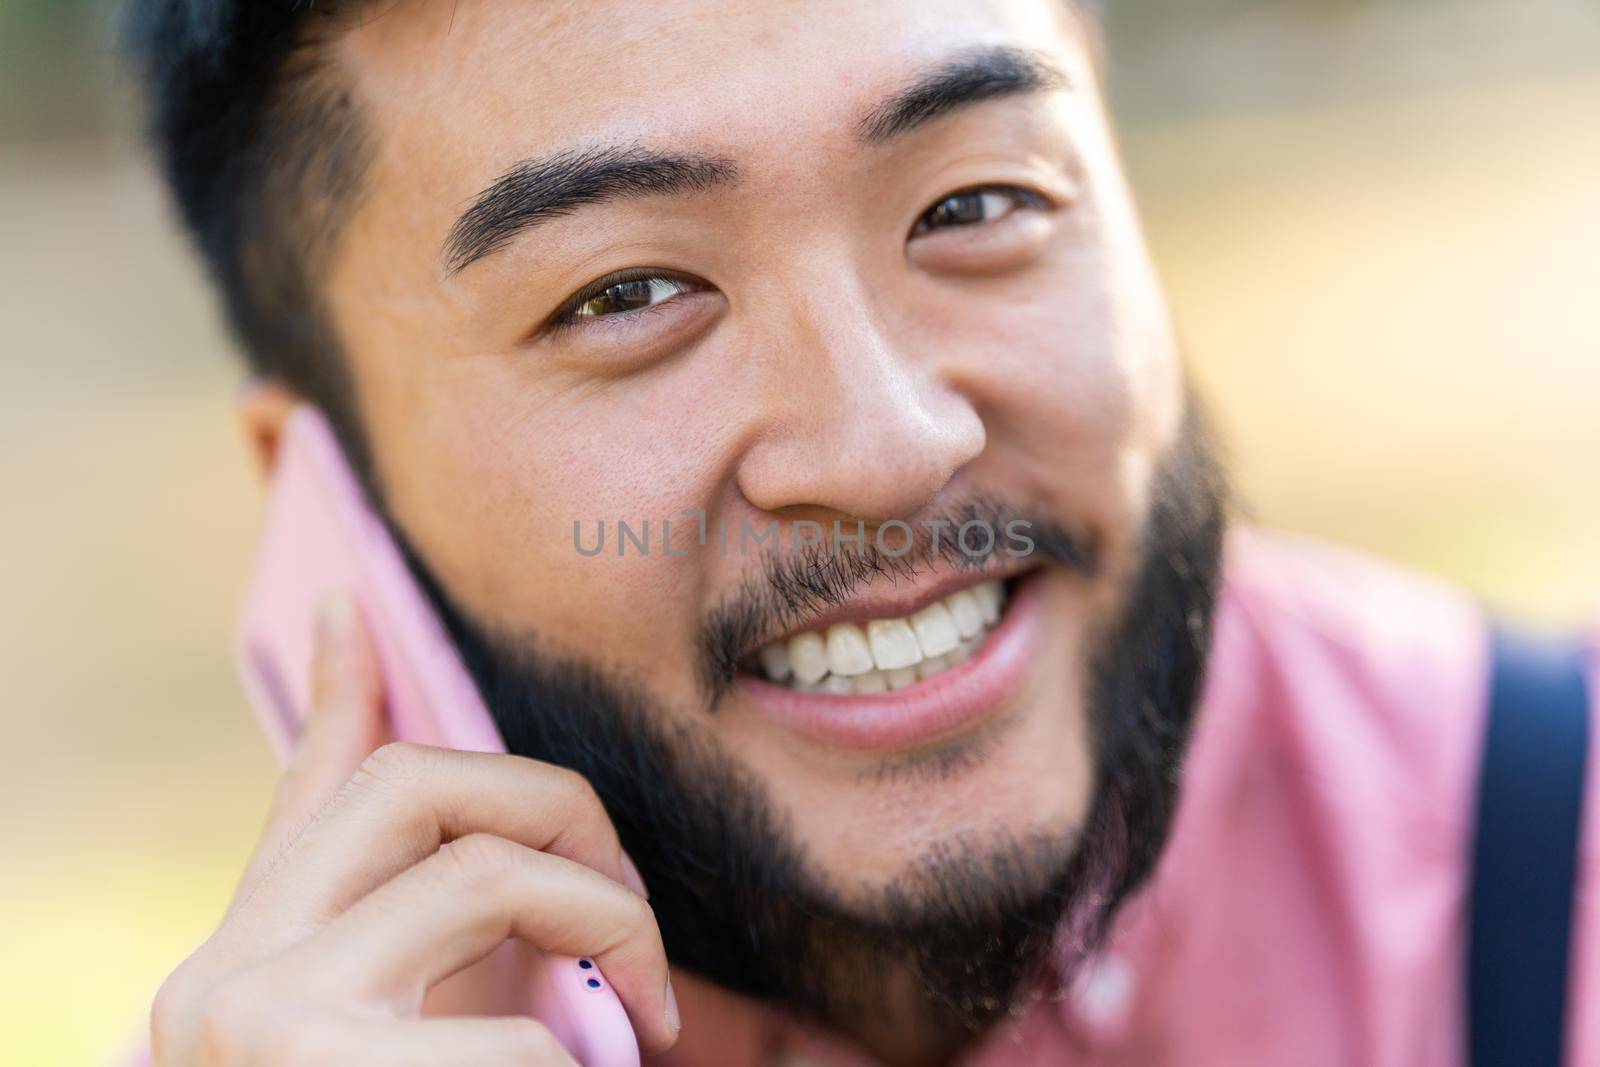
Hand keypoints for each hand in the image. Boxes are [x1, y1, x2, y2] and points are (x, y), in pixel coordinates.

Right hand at [150, 591, 676, 1064]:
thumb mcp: (406, 1042)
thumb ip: (440, 958)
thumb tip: (517, 870)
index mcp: (251, 961)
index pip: (305, 798)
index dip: (340, 692)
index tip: (350, 603)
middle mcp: (229, 972)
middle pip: (416, 783)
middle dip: (565, 809)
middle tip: (644, 917)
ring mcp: (259, 1016)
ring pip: (487, 874)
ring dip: (613, 934)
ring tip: (654, 1023)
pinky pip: (525, 1029)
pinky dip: (586, 1065)